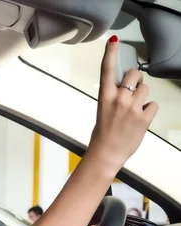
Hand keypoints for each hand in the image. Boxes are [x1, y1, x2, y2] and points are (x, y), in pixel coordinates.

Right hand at [89, 37, 158, 169]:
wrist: (106, 154)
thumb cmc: (102, 134)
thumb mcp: (103, 111)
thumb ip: (113, 97)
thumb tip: (127, 87)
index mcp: (105, 97)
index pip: (107, 70)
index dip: (110, 53)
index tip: (114, 41)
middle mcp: (119, 99)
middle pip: (135, 75)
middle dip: (137, 80)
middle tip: (133, 92)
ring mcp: (132, 108)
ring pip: (146, 90)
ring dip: (143, 98)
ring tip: (135, 112)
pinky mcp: (143, 118)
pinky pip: (153, 105)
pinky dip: (149, 111)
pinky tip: (140, 119)